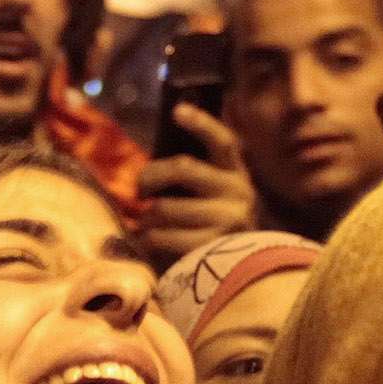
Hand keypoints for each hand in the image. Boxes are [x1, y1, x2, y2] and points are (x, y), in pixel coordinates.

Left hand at [138, 106, 256, 268]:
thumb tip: (154, 160)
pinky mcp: (212, 248)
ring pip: (166, 207)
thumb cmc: (213, 225)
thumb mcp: (213, 194)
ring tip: (147, 223)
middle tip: (139, 189)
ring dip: (147, 216)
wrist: (242, 272)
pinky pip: (162, 236)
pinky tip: (149, 241)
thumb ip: (193, 175)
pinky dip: (148, 238)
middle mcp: (239, 193)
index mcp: (236, 174)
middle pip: (183, 168)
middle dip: (150, 176)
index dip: (201, 123)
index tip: (177, 111)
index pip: (223, 141)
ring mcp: (228, 221)